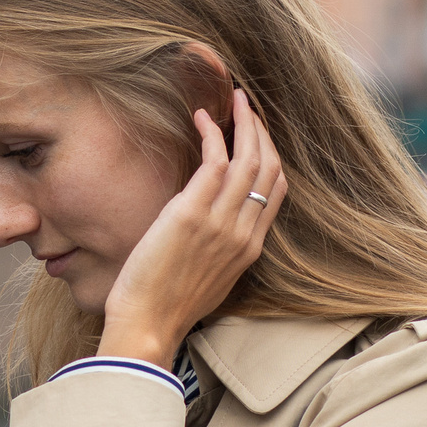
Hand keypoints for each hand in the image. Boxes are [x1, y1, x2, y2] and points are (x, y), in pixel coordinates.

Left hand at [97, 89, 287, 367]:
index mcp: (250, 249)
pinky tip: (203, 118)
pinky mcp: (191, 214)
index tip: (258, 136)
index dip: (271, 156)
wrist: (149, 326)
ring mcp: (220, 222)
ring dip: (244, 123)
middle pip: (269, 169)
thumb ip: (219, 249)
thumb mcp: (210, 279)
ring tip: (235, 101)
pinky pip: (215, 161)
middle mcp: (243, 232)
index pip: (277, 191)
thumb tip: (209, 225)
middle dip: (263, 132)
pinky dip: (212, 133)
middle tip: (249, 106)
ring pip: (249, 159)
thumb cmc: (168, 307)